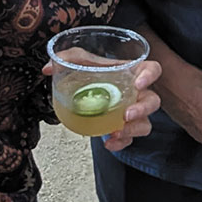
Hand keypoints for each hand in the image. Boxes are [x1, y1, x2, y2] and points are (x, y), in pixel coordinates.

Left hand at [41, 58, 161, 149]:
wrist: (89, 93)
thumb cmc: (93, 73)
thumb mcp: (81, 61)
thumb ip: (68, 58)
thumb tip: (48, 68)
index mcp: (132, 72)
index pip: (152, 69)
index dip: (150, 76)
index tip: (138, 83)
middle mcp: (137, 93)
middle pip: (153, 101)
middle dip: (143, 109)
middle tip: (127, 114)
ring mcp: (133, 112)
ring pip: (145, 123)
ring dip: (134, 129)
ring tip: (117, 132)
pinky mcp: (125, 128)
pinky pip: (129, 139)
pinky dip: (121, 143)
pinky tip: (108, 143)